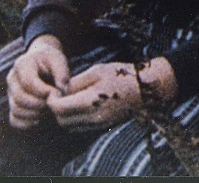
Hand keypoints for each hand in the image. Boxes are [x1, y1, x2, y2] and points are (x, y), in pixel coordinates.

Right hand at [7, 36, 69, 128]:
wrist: (42, 64)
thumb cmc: (51, 62)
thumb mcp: (58, 60)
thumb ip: (62, 72)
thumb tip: (62, 89)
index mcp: (22, 64)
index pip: (28, 82)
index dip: (43, 91)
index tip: (57, 93)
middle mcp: (12, 79)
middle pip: (20, 98)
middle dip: (39, 104)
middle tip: (53, 103)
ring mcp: (10, 94)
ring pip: (16, 110)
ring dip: (35, 114)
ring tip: (48, 109)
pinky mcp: (12, 106)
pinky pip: (14, 120)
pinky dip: (27, 123)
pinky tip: (40, 119)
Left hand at [48, 56, 175, 130]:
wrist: (146, 88)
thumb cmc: (122, 75)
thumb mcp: (98, 71)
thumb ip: (76, 82)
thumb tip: (60, 89)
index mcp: (90, 101)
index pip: (59, 108)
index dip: (52, 100)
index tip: (53, 90)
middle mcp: (92, 118)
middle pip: (62, 121)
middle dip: (56, 109)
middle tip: (59, 95)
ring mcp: (98, 124)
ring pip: (70, 126)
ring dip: (64, 116)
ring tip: (70, 99)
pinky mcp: (102, 127)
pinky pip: (80, 127)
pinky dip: (74, 119)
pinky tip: (80, 105)